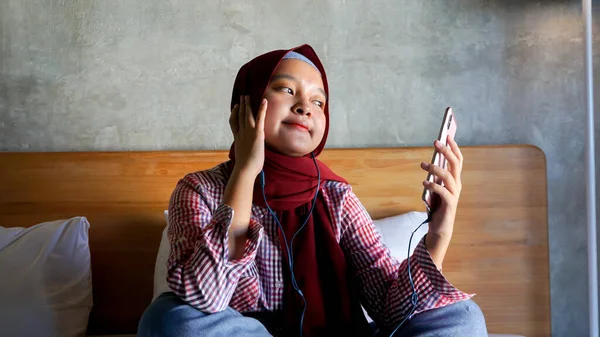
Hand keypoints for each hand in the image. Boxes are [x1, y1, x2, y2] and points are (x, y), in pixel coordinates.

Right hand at [229, 95, 266, 177]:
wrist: (245, 169)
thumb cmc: (246, 168)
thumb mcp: (244, 158)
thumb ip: (245, 153)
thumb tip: (248, 156)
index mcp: (238, 139)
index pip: (234, 124)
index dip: (234, 114)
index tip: (235, 108)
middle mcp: (241, 133)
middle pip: (240, 116)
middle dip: (241, 106)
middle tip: (242, 97)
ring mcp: (249, 132)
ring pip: (247, 115)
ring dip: (247, 104)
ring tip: (248, 96)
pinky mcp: (257, 133)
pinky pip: (260, 118)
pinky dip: (262, 109)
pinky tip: (264, 101)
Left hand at [420, 135, 462, 267]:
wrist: (440, 227)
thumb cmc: (437, 206)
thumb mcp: (435, 188)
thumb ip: (435, 176)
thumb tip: (430, 162)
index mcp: (455, 179)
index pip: (458, 160)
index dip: (454, 147)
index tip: (446, 135)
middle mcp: (457, 185)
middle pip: (455, 164)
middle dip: (446, 151)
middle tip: (436, 142)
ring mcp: (454, 194)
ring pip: (448, 176)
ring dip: (435, 168)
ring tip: (423, 164)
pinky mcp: (449, 204)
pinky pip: (442, 191)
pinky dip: (433, 185)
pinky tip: (424, 182)